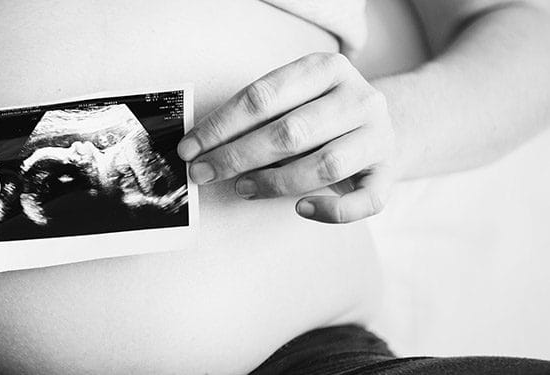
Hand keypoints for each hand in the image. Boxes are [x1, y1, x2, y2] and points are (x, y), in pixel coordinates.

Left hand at [178, 53, 396, 222]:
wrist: (382, 124)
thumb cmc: (320, 113)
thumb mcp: (292, 99)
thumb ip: (256, 116)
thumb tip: (201, 145)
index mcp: (327, 68)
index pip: (262, 97)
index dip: (220, 126)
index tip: (190, 147)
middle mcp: (359, 97)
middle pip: (289, 132)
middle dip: (236, 156)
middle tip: (202, 172)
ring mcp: (378, 135)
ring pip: (323, 165)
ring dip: (273, 182)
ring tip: (241, 187)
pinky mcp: (388, 173)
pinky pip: (364, 201)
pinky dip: (331, 210)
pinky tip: (301, 208)